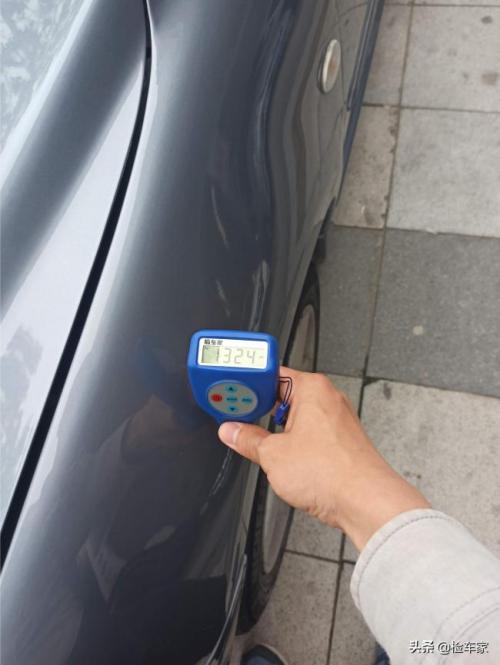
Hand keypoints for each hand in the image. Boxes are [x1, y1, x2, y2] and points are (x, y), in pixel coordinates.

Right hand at [218, 368, 429, 550]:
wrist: (366, 502)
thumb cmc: (332, 472)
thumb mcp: (273, 455)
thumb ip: (248, 440)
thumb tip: (233, 431)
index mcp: (311, 388)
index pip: (271, 373)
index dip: (247, 384)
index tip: (230, 394)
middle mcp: (328, 398)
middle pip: (283, 395)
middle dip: (259, 410)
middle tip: (237, 421)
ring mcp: (337, 420)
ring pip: (297, 416)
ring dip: (276, 429)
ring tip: (259, 445)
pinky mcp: (341, 441)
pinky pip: (310, 433)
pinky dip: (294, 441)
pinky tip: (284, 459)